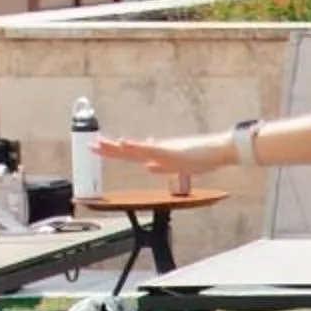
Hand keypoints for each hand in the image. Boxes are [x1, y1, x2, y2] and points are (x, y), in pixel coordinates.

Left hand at [98, 133, 226, 178]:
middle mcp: (157, 150)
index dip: (114, 151)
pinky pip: (147, 148)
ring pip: (133, 148)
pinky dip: (134, 146)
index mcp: (158, 154)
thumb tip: (147, 166)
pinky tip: (123, 143)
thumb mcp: (179, 166)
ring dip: (116, 146)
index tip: (100, 146)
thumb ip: (162, 167)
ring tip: (99, 143)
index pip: (131, 153)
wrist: (219, 150)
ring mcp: (162, 149)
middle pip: (128, 150)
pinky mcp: (169, 150)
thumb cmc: (203, 157)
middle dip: (108, 148)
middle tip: (90, 144)